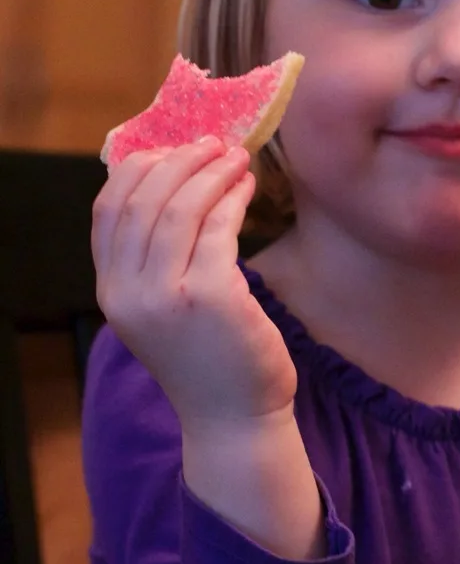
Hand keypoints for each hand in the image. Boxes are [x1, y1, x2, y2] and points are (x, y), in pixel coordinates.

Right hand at [92, 138, 297, 428]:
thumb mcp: (162, 309)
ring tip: (235, 158)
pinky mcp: (211, 298)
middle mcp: (129, 294)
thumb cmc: (207, 358)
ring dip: (209, 173)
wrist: (234, 419)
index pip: (108, 211)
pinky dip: (233, 198)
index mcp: (112, 292)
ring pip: (179, 208)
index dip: (138, 170)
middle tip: (213, 144)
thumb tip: (171, 182)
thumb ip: (154, 260)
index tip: (170, 150)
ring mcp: (167, 296)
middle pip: (142, 201)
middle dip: (179, 162)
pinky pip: (219, 228)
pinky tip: (247, 187)